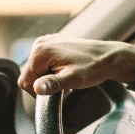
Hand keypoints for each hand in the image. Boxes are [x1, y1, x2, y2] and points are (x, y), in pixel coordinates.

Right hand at [17, 34, 134, 95]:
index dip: (39, 91)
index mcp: (40, 51)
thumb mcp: (73, 79)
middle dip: (46, 83)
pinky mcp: (54, 43)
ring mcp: (47, 41)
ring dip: (51, 77)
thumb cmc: (93, 68)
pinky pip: (46, 62)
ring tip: (68, 77)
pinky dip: (54, 69)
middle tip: (65, 84)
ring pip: (39, 69)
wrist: (109, 57)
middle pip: (31, 74)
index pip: (25, 81)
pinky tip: (68, 70)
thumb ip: (53, 84)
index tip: (56, 91)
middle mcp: (40, 43)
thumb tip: (37, 88)